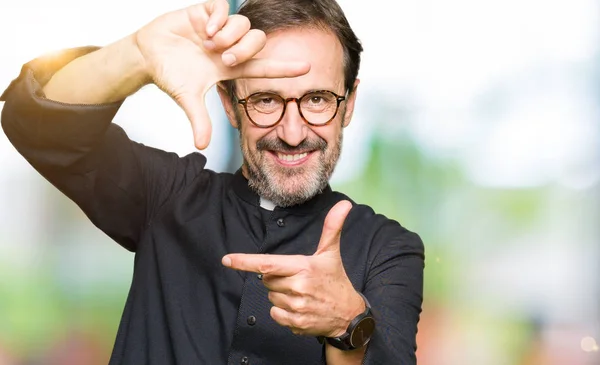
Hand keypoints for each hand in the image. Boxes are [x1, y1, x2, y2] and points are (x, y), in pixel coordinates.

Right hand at [134, 0, 309, 148]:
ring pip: (243, 24)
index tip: (307, 68)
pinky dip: (217, 19)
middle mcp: (229, 46)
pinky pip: (223, 8)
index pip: (263, 66)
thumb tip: (201, 146)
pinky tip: (203, 30)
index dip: (284, 68)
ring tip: (207, 44)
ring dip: (228, 36)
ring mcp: (219, 28)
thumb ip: (199, 119)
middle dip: (244, 50)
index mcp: (230, 67)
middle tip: (223, 59)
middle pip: (257, 41)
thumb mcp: (186, 98)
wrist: (147, 54)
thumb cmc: (169, 74)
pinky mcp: (205, 12)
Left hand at [222, 200, 365, 336]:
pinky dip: (282, 312)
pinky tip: (299, 308)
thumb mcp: (331, 253)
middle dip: (277, 278)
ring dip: (281, 295)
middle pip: (267, 280)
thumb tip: (344, 204)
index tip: (227, 259)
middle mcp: (298, 287)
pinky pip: (274, 314)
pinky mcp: (296, 323)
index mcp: (303, 267)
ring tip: (301, 294)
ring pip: (270, 297)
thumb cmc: (336, 280)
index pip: (268, 264)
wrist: (349, 315)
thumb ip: (332, 227)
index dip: (245, 262)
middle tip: (298, 279)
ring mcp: (297, 306)